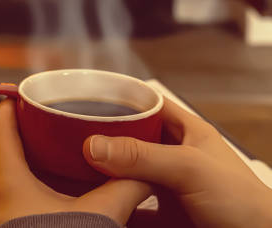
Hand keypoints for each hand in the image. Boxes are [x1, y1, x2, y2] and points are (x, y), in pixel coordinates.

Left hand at [0, 100, 150, 227]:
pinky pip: (6, 201)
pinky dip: (23, 188)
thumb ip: (125, 187)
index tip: (26, 93)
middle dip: (22, 133)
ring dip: (22, 163)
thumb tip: (149, 171)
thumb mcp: (99, 217)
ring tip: (50, 153)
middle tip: (47, 121)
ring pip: (1, 178)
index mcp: (6, 180)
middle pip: (0, 150)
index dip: (12, 104)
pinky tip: (48, 192)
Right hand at [83, 97, 271, 227]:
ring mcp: (169, 188)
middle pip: (132, 141)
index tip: (89, 100)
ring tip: (74, 170)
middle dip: (106, 141)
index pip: (148, 105)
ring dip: (106, 177)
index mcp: (186, 132)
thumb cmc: (243, 203)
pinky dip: (116, 209)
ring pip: (129, 176)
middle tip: (73, 140)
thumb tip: (95, 144)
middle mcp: (175, 156)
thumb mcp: (189, 168)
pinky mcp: (165, 218)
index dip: (122, 100)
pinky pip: (132, 210)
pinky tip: (96, 207)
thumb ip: (142, 156)